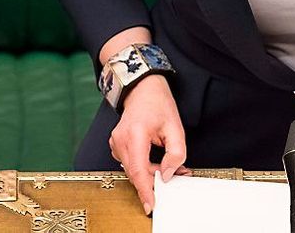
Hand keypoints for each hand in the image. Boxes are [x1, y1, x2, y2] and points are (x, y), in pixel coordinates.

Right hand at [108, 75, 185, 215]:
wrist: (142, 89)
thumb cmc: (157, 103)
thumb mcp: (175, 127)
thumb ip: (175, 153)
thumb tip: (167, 174)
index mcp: (134, 134)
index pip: (138, 170)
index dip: (145, 190)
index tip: (151, 204)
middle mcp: (120, 140)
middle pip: (136, 172)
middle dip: (156, 180)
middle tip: (178, 174)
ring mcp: (116, 143)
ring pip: (134, 170)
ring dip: (151, 172)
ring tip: (170, 164)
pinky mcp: (117, 146)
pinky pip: (131, 164)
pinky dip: (144, 166)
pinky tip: (157, 161)